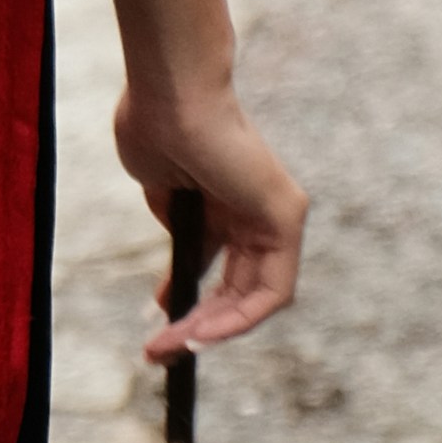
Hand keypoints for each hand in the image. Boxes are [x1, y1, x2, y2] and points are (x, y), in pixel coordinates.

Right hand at [117, 72, 306, 355]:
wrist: (167, 92)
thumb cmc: (155, 126)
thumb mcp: (165, 194)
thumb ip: (181, 225)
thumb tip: (184, 255)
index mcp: (232, 203)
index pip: (225, 271)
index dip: (194, 305)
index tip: (161, 325)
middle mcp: (262, 211)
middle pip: (239, 288)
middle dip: (198, 325)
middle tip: (159, 349)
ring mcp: (279, 214)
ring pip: (256, 296)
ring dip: (213, 329)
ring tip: (172, 348)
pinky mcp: (286, 217)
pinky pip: (272, 289)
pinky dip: (239, 318)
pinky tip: (202, 333)